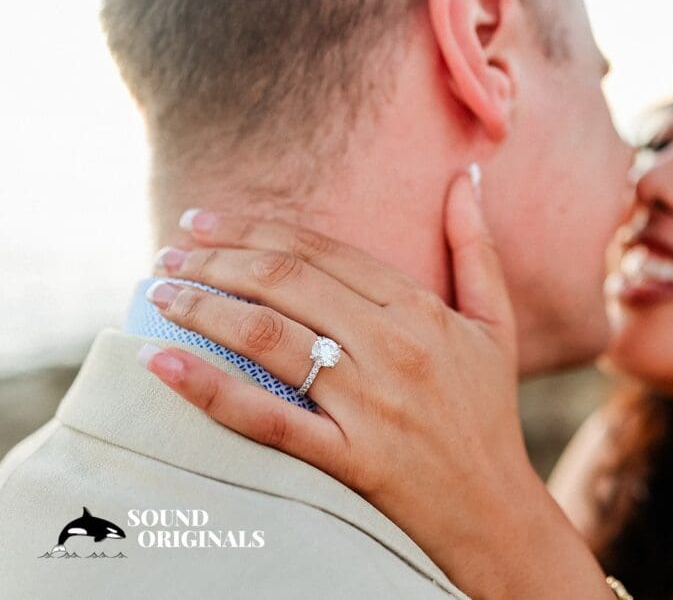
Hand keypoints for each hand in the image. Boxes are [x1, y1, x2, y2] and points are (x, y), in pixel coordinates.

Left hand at [139, 172, 611, 597]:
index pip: (322, 253)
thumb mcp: (494, 325)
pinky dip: (209, 388)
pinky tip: (162, 362)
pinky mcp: (352, 457)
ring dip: (202, 308)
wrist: (497, 511)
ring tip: (158, 295)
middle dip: (215, 261)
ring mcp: (371, 403)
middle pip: (286, 283)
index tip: (202, 221)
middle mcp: (394, 347)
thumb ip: (477, 248)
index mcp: (421, 309)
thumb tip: (464, 179)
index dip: (255, 230)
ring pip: (269, 338)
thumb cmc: (488, 413)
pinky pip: (268, 416)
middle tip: (167, 255)